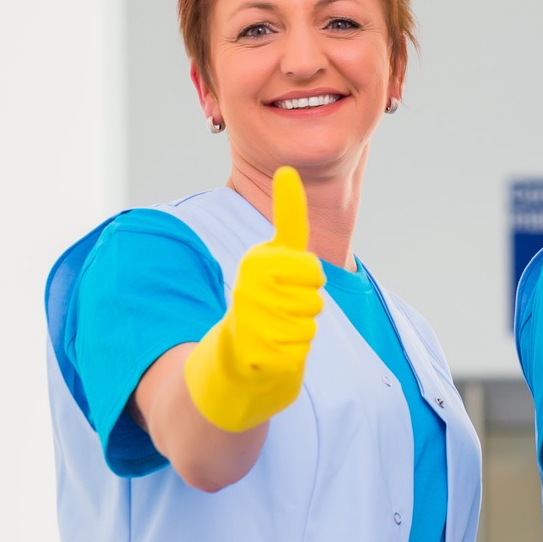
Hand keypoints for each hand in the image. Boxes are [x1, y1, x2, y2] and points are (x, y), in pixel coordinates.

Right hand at [183, 167, 325, 431]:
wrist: (227, 372)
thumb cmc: (258, 312)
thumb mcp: (270, 261)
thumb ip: (287, 225)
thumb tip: (288, 170)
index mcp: (257, 262)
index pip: (302, 257)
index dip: (301, 267)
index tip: (284, 214)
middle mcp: (252, 286)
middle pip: (315, 289)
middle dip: (307, 304)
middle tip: (280, 312)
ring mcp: (254, 321)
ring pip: (310, 320)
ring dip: (298, 333)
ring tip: (272, 334)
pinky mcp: (257, 354)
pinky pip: (299, 350)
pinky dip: (289, 356)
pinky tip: (268, 356)